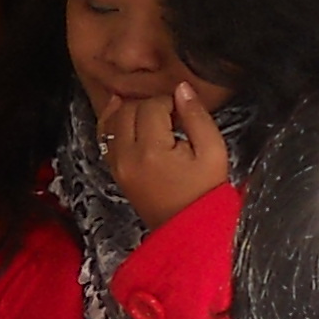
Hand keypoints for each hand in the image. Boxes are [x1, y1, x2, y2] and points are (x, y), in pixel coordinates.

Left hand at [96, 80, 231, 228]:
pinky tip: (124, 112)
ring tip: (152, 114)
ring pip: (112, 120)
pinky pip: (105, 137)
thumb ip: (198, 116)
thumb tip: (182, 89)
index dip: (171, 102)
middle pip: (128, 109)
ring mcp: (117, 164)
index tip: (185, 114)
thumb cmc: (204, 192)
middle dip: (150, 105)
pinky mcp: (115, 170)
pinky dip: (113, 122)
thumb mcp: (213, 151)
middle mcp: (127, 156)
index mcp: (151, 150)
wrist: (189, 229)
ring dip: (130, 110)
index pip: (151, 106)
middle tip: (172, 115)